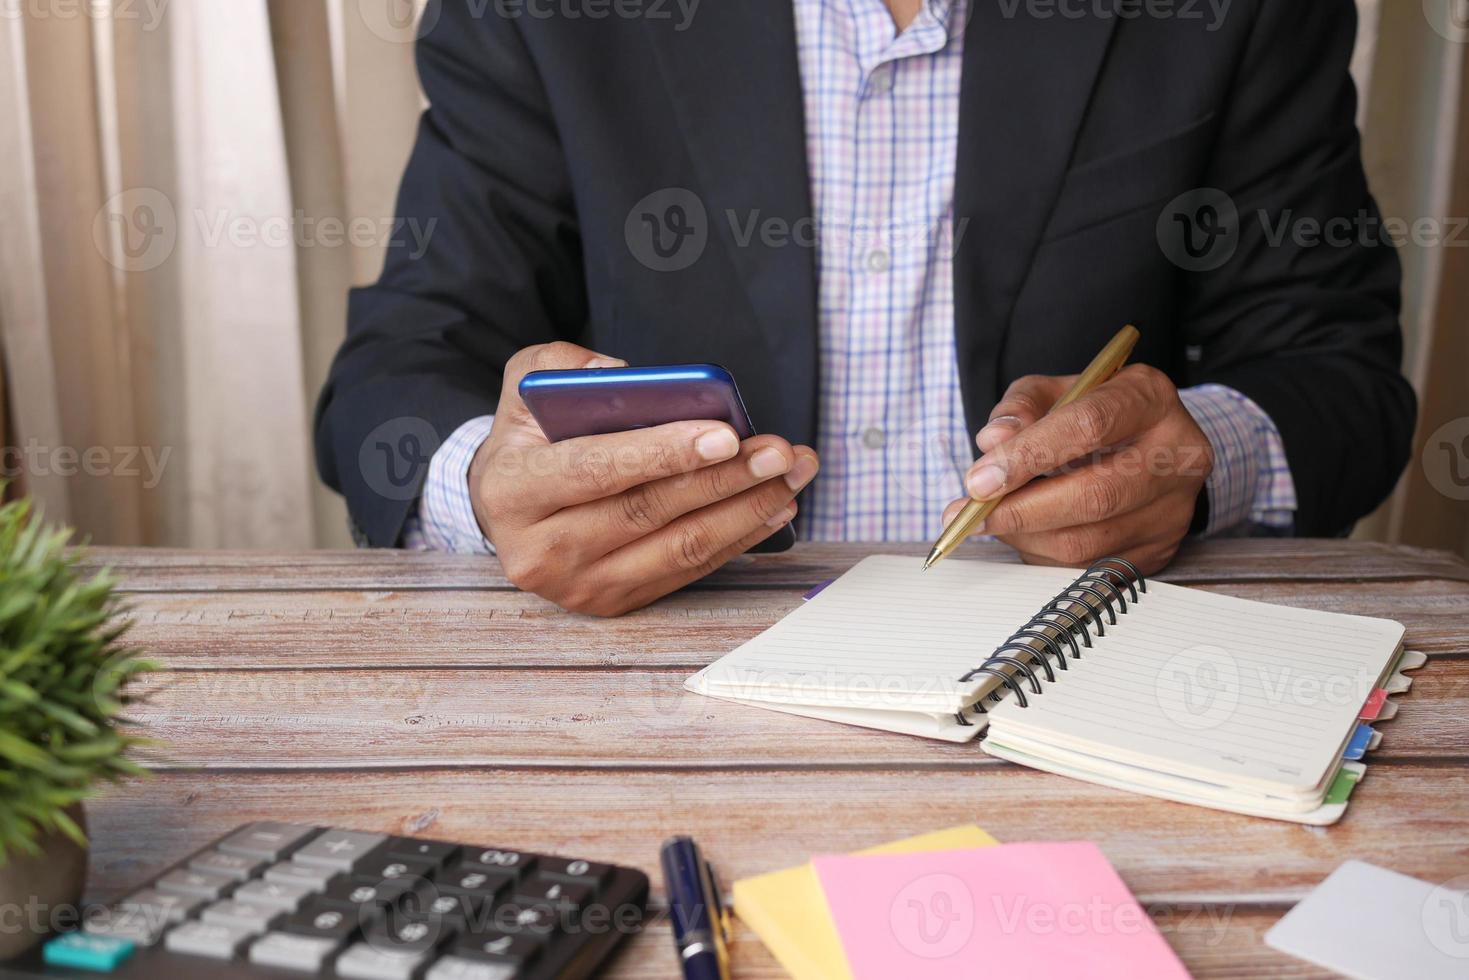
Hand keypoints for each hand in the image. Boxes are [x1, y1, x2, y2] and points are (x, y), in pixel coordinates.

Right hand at [472, 342, 819, 616]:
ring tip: (791, 474)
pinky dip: (739, 538)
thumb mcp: (527, 386)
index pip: (597, 468)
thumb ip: (567, 367)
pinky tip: (774, 507)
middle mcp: (540, 549)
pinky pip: (689, 569)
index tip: (725, 434)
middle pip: (649, 511)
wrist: (504, 508)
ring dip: (747, 510)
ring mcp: (578, 584)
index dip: (664, 452)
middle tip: (779, 451)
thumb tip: (636, 379)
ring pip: (679, 547)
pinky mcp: (612, 602)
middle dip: (725, 479)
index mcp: (513, 488)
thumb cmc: (529, 439)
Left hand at [943, 365, 1212, 574]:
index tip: (979, 480)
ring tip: (989, 522)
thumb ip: (1021, 406)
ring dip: (1025, 537)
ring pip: (1087, 542)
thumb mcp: (1058, 390)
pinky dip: (1043, 555)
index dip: (1028, 455)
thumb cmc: (1094, 413)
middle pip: (1094, 495)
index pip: (1088, 426)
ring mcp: (1173, 509)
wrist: (1150, 444)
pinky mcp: (1160, 550)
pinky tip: (1024, 534)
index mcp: (1150, 399)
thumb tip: (993, 441)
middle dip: (1020, 511)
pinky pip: (1087, 568)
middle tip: (970, 515)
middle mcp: (1177, 454)